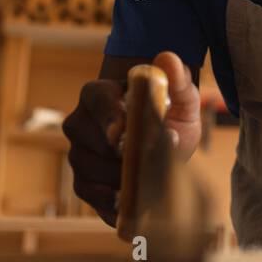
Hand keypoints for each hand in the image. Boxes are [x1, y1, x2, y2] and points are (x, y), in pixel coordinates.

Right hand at [62, 51, 200, 225]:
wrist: (163, 143)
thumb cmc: (168, 115)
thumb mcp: (182, 99)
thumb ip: (178, 79)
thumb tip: (167, 58)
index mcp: (98, 94)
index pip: (98, 101)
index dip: (110, 117)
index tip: (123, 133)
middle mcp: (80, 123)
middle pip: (92, 141)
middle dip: (122, 154)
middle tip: (152, 162)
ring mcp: (79, 154)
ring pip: (90, 169)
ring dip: (120, 177)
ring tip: (148, 180)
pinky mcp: (84, 182)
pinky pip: (90, 194)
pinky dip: (109, 201)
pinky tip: (129, 203)